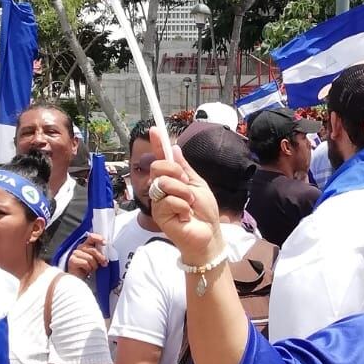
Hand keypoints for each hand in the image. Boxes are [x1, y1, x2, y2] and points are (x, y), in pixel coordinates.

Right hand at [66, 234, 107, 278]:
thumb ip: (100, 254)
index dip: (98, 238)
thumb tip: (106, 254)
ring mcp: (75, 253)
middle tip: (104, 263)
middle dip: (100, 258)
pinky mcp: (72, 261)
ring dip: (94, 265)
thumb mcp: (96, 259)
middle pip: (93, 250)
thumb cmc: (88, 267)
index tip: (104, 243)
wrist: (79, 278)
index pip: (91, 237)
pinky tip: (86, 270)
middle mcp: (80, 247)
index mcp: (86, 245)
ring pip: (90, 258)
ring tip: (92, 268)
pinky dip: (88, 268)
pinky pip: (85, 263)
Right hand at [149, 147, 223, 265]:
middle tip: (188, 186)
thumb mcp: (198, 184)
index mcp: (172, 180)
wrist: (209, 234)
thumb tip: (173, 147)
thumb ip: (185, 168)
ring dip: (183, 192)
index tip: (154, 129)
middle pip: (158, 167)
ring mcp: (158, 202)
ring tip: (190, 205)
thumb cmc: (205, 212)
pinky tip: (186, 216)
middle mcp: (161, 189)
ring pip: (164, 183)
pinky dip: (183, 206)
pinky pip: (168, 200)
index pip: (161, 159)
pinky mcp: (159, 215)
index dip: (157, 144)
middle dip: (176, 173)